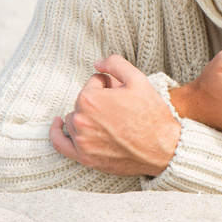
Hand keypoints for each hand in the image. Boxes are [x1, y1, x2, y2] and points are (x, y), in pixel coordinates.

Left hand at [50, 55, 180, 176]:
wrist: (164, 148)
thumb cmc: (152, 114)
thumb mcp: (138, 79)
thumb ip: (114, 63)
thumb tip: (97, 63)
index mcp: (90, 99)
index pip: (94, 82)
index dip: (111, 85)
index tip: (124, 94)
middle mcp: (81, 120)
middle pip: (85, 100)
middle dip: (100, 100)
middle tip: (122, 107)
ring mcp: (81, 141)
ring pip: (76, 118)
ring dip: (88, 114)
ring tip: (111, 120)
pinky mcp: (85, 157)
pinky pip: (60, 143)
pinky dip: (57, 132)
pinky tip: (58, 123)